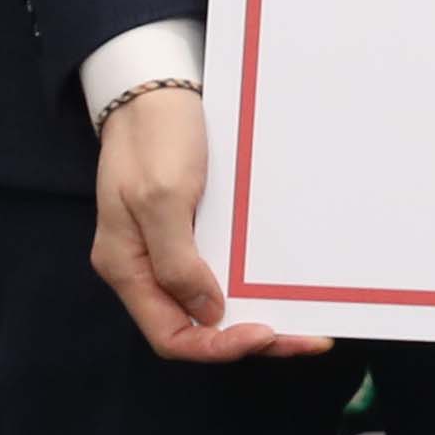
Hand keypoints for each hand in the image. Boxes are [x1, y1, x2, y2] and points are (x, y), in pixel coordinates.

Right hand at [92, 87, 326, 363]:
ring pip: (213, 305)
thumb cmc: (154, 136)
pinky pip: (221, 273)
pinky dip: (251, 286)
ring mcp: (170, 250)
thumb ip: (179, 261)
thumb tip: (209, 313)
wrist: (157, 87)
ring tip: (305, 324)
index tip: (266, 334)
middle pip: (197, 327)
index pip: (171, 335)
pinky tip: (283, 287)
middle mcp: (147, 269)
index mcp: (128, 268)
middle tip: (307, 338)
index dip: (217, 347)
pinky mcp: (192, 231)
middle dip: (249, 338)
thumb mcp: (164, 197)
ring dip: (256, 316)